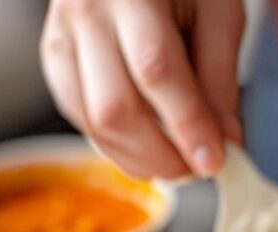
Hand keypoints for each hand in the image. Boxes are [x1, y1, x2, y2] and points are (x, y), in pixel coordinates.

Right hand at [40, 0, 244, 179]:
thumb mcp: (218, 10)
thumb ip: (220, 77)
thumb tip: (223, 142)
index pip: (157, 70)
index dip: (187, 125)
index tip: (214, 161)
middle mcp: (86, 9)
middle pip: (115, 108)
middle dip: (161, 155)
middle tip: (197, 169)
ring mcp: (61, 34)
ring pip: (92, 122)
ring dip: (139, 158)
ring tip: (176, 161)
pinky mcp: (54, 56)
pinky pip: (79, 116)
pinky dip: (115, 143)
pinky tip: (145, 143)